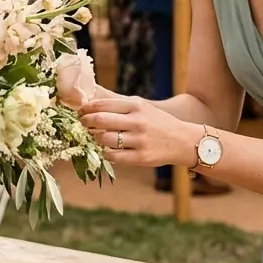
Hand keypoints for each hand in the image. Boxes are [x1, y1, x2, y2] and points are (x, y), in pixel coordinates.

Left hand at [79, 96, 201, 168]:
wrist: (182, 140)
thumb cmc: (157, 122)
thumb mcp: (142, 107)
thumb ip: (119, 106)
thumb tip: (91, 105)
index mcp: (136, 106)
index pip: (103, 104)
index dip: (87, 108)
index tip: (81, 111)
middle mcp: (137, 122)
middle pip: (100, 120)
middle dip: (85, 122)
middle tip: (82, 123)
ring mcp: (139, 140)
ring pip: (104, 139)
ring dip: (95, 138)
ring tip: (95, 137)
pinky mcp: (141, 157)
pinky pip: (113, 156)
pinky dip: (105, 153)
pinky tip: (107, 149)